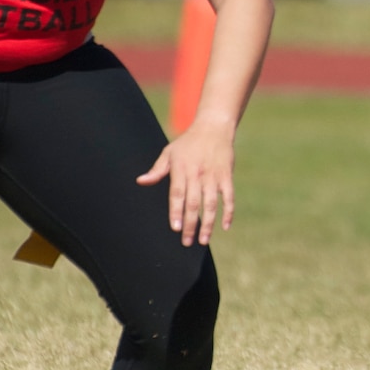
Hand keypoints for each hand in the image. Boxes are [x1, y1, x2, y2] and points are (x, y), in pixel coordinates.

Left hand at [137, 117, 236, 246]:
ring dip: (208, 223)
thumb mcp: (169, 152)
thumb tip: (141, 181)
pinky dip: (228, 212)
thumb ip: (157, 170)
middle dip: (190, 224)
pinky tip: (225, 227)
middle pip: (193, 203)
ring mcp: (214, 176)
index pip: (177, 194)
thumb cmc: (188, 142)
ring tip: (203, 240)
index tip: (175, 228)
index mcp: (181, 169)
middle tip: (187, 242)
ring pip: (211, 204)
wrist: (214, 128)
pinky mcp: (227, 176)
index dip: (176, 212)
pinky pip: (229, 197)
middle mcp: (198, 174)